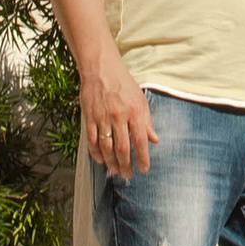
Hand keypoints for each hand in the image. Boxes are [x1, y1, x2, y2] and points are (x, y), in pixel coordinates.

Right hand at [80, 46, 154, 176]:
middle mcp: (119, 117)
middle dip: (126, 165)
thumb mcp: (141, 99)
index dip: (142, 157)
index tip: (144, 169)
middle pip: (122, 148)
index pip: (140, 140)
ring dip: (111, 162)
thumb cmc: (124, 84)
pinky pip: (92, 140)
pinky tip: (101, 160)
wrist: (102, 69)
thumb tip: (155, 140)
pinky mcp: (89, 118)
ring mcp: (103, 118)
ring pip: (106, 147)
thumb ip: (147, 121)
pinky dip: (96, 153)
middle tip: (128, 176)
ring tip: (115, 171)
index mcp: (134, 112)